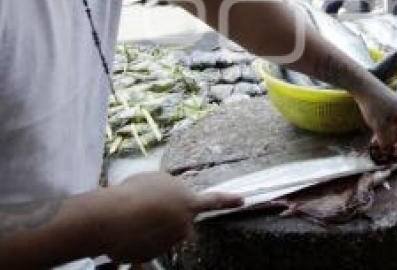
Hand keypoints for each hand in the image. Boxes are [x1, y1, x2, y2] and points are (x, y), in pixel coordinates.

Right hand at [99, 172, 241, 262]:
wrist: (113, 218)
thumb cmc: (135, 193)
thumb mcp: (158, 180)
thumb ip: (172, 187)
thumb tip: (175, 191)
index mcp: (188, 202)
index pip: (214, 200)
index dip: (229, 200)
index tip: (243, 199)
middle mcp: (184, 225)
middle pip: (181, 222)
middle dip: (170, 218)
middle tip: (149, 211)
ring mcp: (169, 243)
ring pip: (162, 234)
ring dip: (150, 227)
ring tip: (132, 217)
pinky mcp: (152, 256)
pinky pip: (146, 245)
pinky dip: (138, 239)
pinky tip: (126, 231)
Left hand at [357, 86, 396, 162]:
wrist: (364, 86)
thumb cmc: (374, 105)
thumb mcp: (380, 127)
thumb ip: (386, 141)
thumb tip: (387, 151)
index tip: (396, 154)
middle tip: (395, 150)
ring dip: (395, 138)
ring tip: (382, 144)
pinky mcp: (392, 107)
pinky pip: (395, 123)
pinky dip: (389, 131)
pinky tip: (378, 136)